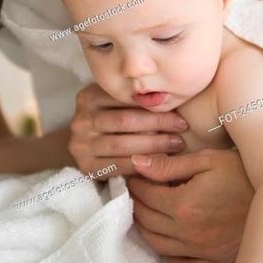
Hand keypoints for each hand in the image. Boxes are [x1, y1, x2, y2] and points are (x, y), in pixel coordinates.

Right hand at [69, 83, 187, 176]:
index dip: (151, 102)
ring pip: (122, 145)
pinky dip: (141, 164)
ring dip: (154, 145)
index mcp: (88, 97)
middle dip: (157, 123)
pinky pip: (118, 166)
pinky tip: (160, 162)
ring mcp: (81, 145)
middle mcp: (81, 120)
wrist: (89, 147)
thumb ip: (134, 98)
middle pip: (125, 120)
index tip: (176, 105)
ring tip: (176, 144)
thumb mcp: (115, 103)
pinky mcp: (86, 166)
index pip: (122, 98)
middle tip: (182, 126)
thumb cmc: (112, 119)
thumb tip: (167, 95)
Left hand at [128, 149, 253, 262]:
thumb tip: (136, 163)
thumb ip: (168, 165)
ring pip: (158, 245)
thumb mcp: (207, 160)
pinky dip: (168, 255)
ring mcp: (202, 252)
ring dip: (145, 228)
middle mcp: (189, 233)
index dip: (135, 183)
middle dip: (136, 203)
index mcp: (184, 205)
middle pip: (147, 221)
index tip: (133, 174)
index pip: (145, 196)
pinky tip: (167, 239)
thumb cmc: (244, 172)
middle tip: (136, 190)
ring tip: (145, 211)